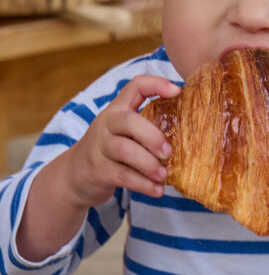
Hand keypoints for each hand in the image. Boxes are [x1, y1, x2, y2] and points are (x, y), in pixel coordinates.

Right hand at [63, 75, 179, 208]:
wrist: (73, 175)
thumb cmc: (110, 148)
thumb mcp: (123, 129)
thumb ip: (146, 123)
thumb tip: (190, 126)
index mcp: (118, 109)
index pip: (135, 86)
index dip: (156, 84)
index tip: (177, 92)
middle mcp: (106, 123)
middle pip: (129, 122)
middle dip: (153, 137)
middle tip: (169, 153)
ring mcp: (99, 147)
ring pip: (125, 151)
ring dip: (150, 165)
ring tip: (164, 175)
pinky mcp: (97, 170)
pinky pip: (122, 176)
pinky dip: (143, 184)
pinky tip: (157, 190)